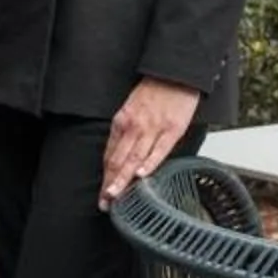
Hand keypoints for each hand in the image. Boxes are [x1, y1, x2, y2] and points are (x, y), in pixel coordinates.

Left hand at [100, 77, 201, 207]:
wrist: (175, 74)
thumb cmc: (154, 93)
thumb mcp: (131, 110)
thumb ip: (125, 133)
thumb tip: (119, 157)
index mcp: (122, 122)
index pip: (110, 155)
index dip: (105, 177)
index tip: (102, 195)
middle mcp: (133, 127)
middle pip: (118, 160)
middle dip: (110, 184)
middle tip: (104, 203)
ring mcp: (152, 128)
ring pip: (134, 158)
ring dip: (123, 179)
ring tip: (115, 196)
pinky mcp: (172, 129)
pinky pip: (159, 150)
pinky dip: (149, 162)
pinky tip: (142, 175)